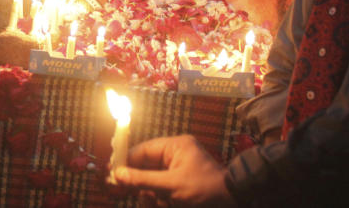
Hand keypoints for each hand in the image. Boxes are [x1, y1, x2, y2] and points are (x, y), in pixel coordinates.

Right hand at [110, 135, 233, 206]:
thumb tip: (117, 174)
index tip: (113, 174)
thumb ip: (142, 179)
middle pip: (145, 166)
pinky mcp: (182, 185)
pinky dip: (159, 199)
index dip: (126, 162)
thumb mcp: (171, 185)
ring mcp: (179, 170)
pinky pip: (162, 189)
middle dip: (140, 183)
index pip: (142, 150)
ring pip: (152, 181)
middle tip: (126, 192)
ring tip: (157, 203)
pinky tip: (163, 204)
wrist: (235, 202)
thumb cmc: (205, 189)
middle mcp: (176, 155)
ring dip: (151, 195)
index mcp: (175, 146)